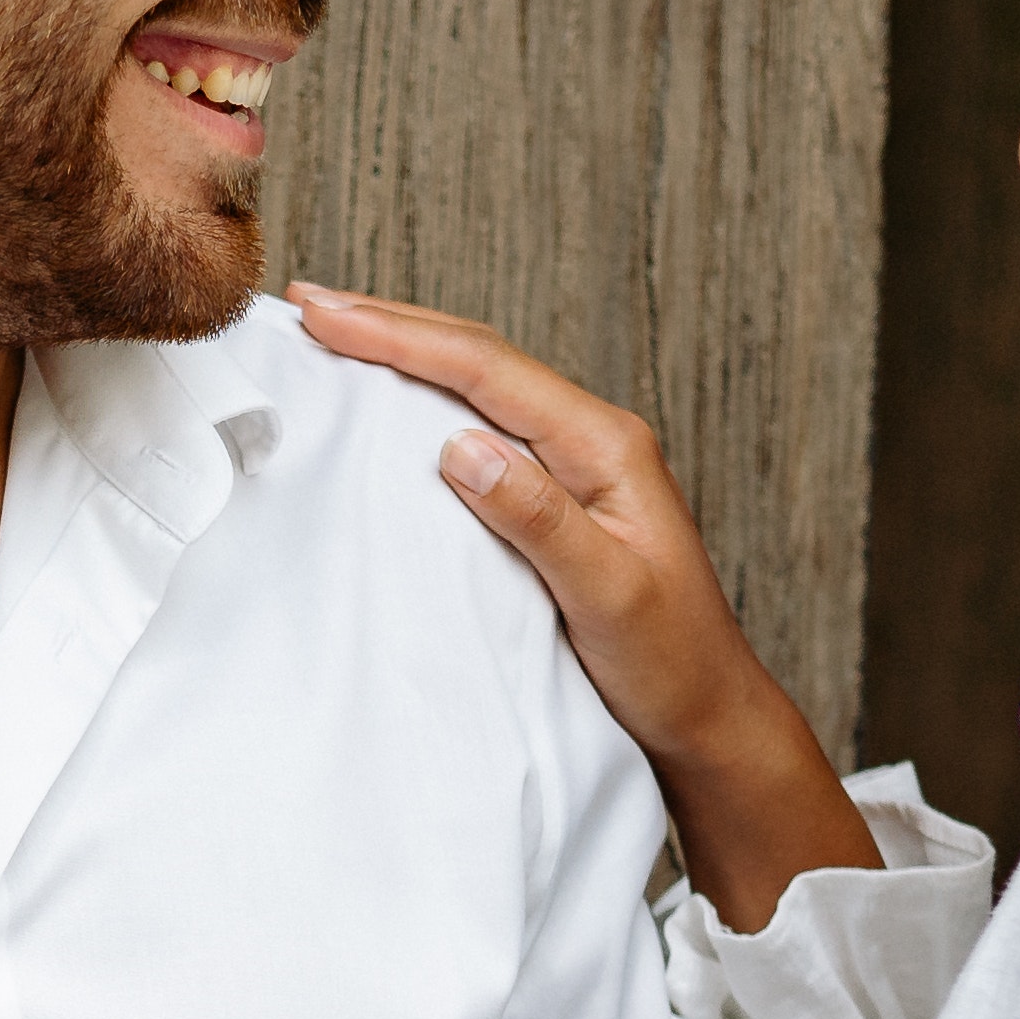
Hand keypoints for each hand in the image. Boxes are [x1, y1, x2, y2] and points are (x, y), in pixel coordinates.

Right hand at [292, 287, 875, 934]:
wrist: (710, 714)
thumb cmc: (672, 663)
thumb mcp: (608, 597)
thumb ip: (539, 519)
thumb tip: (460, 449)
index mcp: (607, 447)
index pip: (488, 371)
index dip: (400, 338)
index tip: (324, 316)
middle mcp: (595, 440)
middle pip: (481, 359)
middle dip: (392, 324)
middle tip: (309, 304)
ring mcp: (579, 465)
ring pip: (481, 386)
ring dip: (409, 353)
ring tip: (339, 330)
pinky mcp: (562, 496)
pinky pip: (488, 426)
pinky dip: (431, 402)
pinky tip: (398, 402)